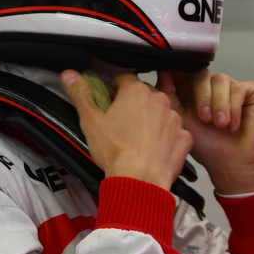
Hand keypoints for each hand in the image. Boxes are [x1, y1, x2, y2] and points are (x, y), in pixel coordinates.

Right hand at [62, 70, 191, 190]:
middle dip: (132, 104)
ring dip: (150, 120)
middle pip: (144, 95)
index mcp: (136, 91)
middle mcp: (160, 99)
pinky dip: (165, 138)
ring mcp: (175, 119)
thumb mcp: (90, 121)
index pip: (123, 79)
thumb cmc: (114, 150)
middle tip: (120, 124)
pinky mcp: (184, 138)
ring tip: (136, 139)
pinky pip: (174, 132)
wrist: (140, 180)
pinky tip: (153, 150)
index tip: (107, 104)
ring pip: (160, 113)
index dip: (112, 90)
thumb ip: (81, 94)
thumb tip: (69, 74)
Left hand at [158, 70, 253, 195]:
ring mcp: (230, 89)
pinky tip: (234, 125)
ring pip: (220, 79)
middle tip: (205, 119)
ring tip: (221, 125)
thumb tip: (162, 72)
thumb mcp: (181, 121)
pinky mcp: (249, 93)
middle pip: (201, 73)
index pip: (184, 72)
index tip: (176, 84)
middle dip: (202, 96)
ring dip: (220, 104)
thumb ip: (169, 96)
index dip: (180, 72)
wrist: (233, 164)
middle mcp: (210, 88)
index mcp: (190, 92)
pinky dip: (235, 108)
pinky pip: (240, 88)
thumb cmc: (208, 147)